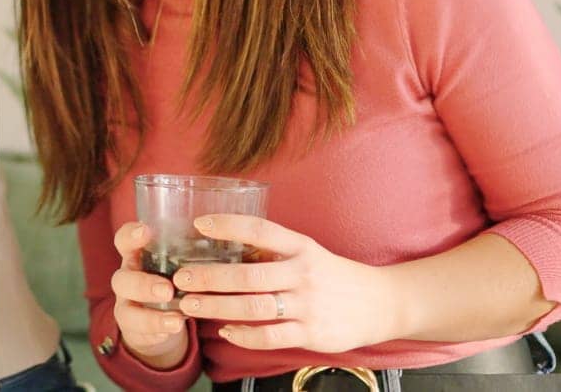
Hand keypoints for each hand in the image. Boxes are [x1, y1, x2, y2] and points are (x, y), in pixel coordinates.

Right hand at [110, 221, 190, 368]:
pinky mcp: (134, 327)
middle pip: (122, 279)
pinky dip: (159, 329)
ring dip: (152, 315)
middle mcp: (127, 278)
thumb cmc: (172, 278)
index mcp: (136, 255)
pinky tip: (175, 327)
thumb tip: (229, 232)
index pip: (124, 240)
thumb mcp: (176, 260)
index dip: (131, 235)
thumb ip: (191, 249)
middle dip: (143, 285)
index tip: (146, 231)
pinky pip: (141, 331)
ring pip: (128, 310)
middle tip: (167, 290)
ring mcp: (128, 305)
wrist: (157, 318)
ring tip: (177, 319)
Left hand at [170, 214, 399, 352]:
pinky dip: (244, 335)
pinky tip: (225, 331)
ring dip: (216, 306)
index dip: (229, 225)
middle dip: (209, 277)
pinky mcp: (312, 333)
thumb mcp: (308, 252)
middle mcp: (303, 273)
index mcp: (301, 246)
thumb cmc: (333, 275)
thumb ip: (273, 250)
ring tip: (190, 305)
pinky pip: (270, 336)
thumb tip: (225, 243)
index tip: (199, 224)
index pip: (261, 229)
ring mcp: (307, 305)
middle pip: (248, 274)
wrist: (380, 303)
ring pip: (253, 306)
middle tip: (180, 279)